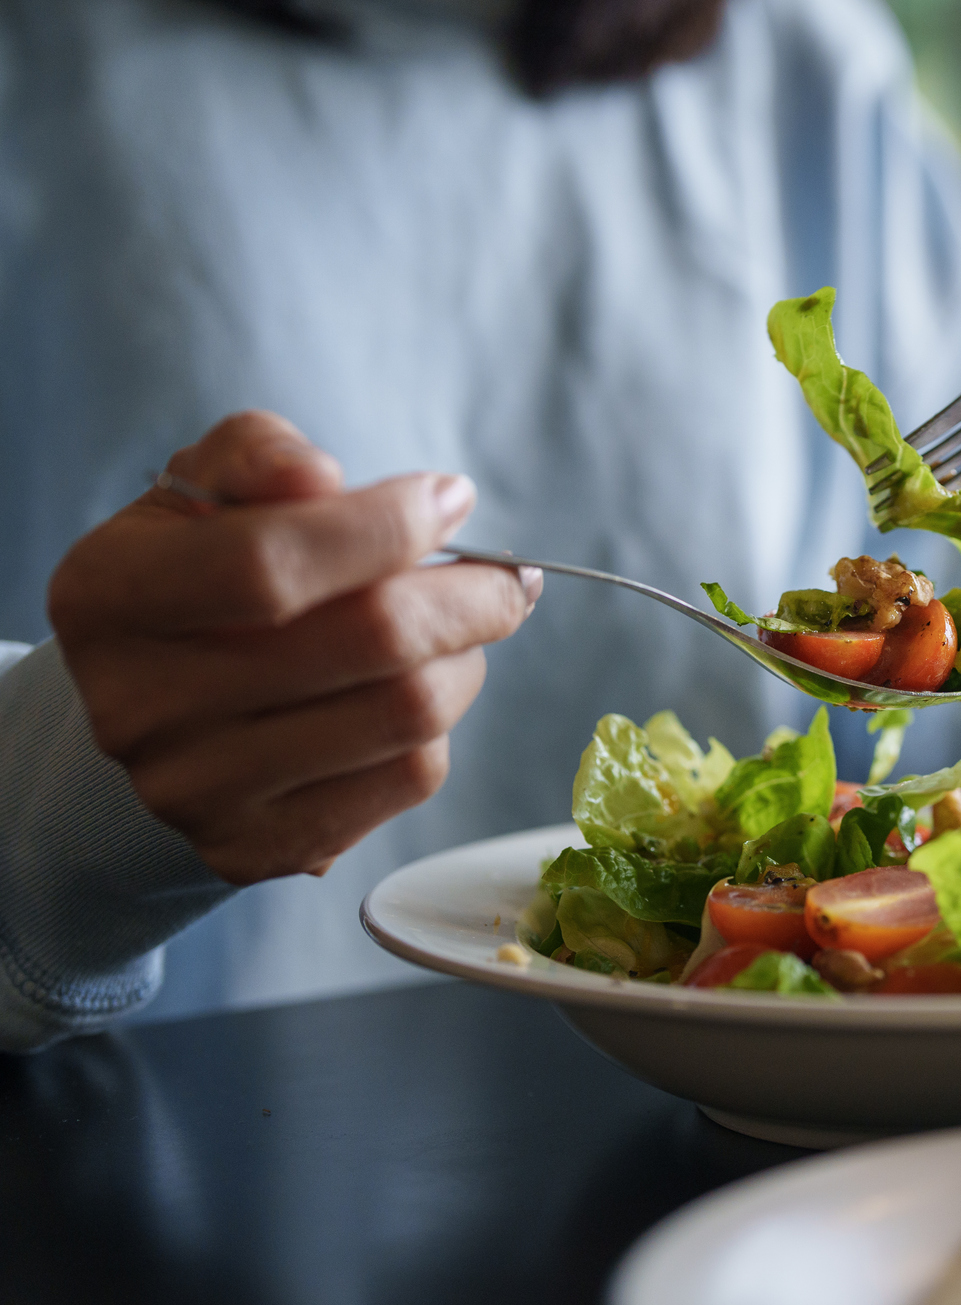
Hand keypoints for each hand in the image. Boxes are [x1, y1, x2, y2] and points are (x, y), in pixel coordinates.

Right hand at [46, 412, 539, 885]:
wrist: (156, 714)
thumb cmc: (202, 580)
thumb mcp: (204, 495)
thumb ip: (257, 457)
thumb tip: (322, 478)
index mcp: (110, 594)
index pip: (268, 562)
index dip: (384, 525)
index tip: (451, 498)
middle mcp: (140, 704)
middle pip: (369, 640)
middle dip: (470, 595)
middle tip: (506, 576)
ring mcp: (198, 789)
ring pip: (409, 712)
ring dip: (466, 658)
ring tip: (460, 630)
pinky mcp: (261, 847)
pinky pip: (411, 775)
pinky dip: (442, 724)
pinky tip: (420, 691)